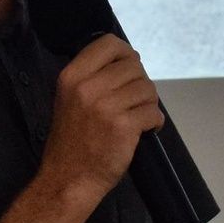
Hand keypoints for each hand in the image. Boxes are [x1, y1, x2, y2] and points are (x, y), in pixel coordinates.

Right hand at [41, 34, 163, 197]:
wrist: (68, 179)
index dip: (126, 53)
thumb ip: (94, 76)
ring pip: (147, 89)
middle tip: (135, 102)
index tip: (130, 69)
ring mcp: (106, 106)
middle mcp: (88, 87)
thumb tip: (130, 59)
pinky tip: (146, 130)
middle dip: (140, 83)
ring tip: (139, 117)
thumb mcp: (70, 99)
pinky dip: (155, 122)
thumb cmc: (72, 141)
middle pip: (134, 66)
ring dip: (149, 104)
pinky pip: (154, 112)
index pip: (108, 43)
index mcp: (72, 76)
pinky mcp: (124, 126)